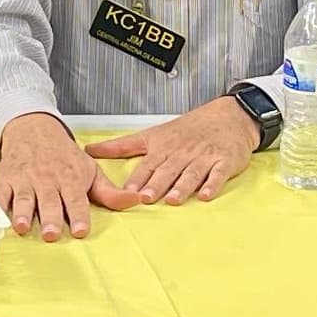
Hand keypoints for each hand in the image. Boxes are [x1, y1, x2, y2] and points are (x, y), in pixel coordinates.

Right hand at [0, 111, 122, 239]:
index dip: (78, 215)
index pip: (75, 200)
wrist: (33, 128)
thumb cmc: (64, 156)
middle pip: (49, 201)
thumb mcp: (90, 170)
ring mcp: (24, 179)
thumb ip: (110, 192)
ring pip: (23, 198)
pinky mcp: (5, 179)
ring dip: (22, 213)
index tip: (81, 230)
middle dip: (49, 217)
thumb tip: (136, 201)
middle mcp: (47, 179)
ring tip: (21, 227)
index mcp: (70, 179)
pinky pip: (0, 193)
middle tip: (51, 235)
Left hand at [84, 96, 263, 208]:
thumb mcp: (151, 134)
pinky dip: (213, 184)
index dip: (137, 179)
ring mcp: (204, 157)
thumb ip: (121, 146)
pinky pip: (218, 174)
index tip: (125, 192)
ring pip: (191, 173)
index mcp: (163, 148)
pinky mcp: (224, 161)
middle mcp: (181, 153)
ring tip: (173, 200)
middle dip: (157, 184)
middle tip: (146, 198)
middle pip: (168, 170)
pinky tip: (206, 195)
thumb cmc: (187, 129)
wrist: (227, 117)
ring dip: (182, 186)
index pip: (147, 165)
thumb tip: (89, 150)